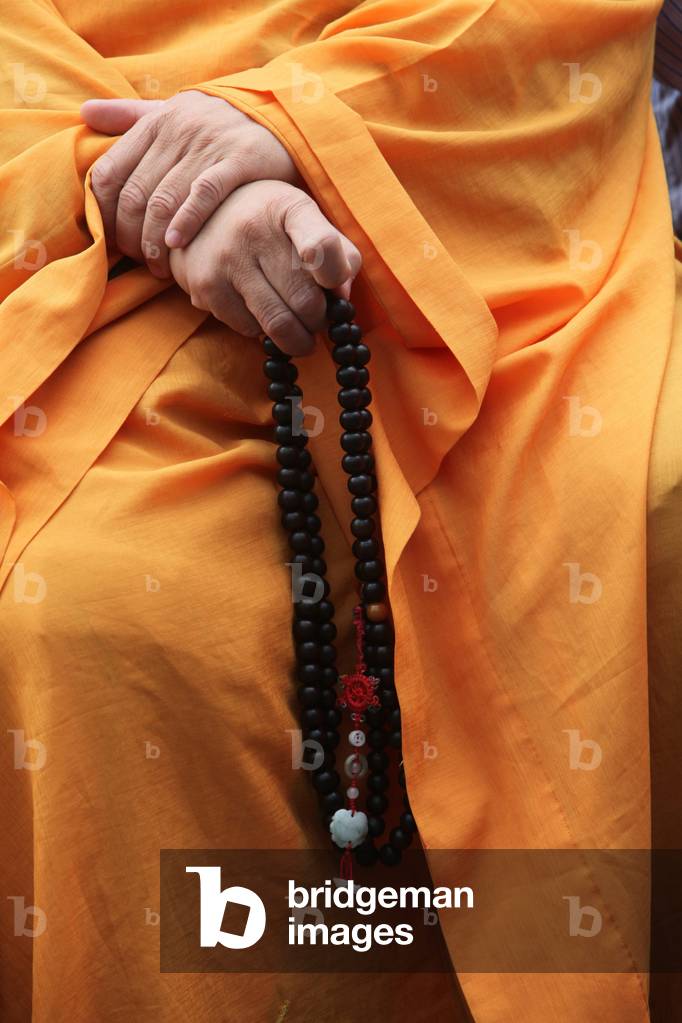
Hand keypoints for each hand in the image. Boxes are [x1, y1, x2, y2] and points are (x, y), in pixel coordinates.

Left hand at [82, 90, 300, 277]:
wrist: (278, 113)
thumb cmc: (218, 122)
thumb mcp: (173, 110)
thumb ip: (130, 115)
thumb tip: (85, 111)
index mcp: (154, 123)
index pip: (109, 173)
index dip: (104, 214)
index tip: (113, 241)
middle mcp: (176, 132)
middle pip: (135, 195)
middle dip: (130, 237)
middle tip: (139, 262)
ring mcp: (207, 145)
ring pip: (164, 200)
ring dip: (156, 241)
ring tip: (160, 267)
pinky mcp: (239, 160)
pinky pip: (204, 194)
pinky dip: (187, 221)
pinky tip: (178, 244)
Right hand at [168, 180, 361, 355]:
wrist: (203, 216)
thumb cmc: (272, 224)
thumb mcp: (308, 221)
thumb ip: (339, 255)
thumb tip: (341, 299)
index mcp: (289, 207)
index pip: (322, 246)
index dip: (335, 275)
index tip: (334, 288)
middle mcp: (255, 229)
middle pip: (305, 300)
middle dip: (319, 321)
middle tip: (318, 321)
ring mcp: (227, 259)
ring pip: (278, 324)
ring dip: (296, 337)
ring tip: (298, 330)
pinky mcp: (206, 286)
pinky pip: (249, 329)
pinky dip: (262, 331)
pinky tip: (262, 313)